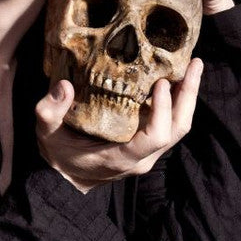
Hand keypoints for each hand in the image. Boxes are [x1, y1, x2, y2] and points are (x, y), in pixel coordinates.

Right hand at [35, 60, 203, 192]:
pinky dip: (176, 102)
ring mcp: (148, 153)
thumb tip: (64, 86)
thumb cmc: (59, 153)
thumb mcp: (47, 132)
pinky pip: (171, 124)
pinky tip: (176, 79)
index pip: (156, 136)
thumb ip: (50, 111)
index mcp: (123, 157)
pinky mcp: (148, 145)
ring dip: (187, 97)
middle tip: (194, 64)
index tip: (161, 84)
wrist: (67, 177)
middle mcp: (143, 158)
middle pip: (178, 129)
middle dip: (188, 96)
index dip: (163, 110)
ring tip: (193, 66)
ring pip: (179, 127)